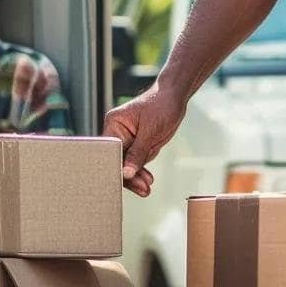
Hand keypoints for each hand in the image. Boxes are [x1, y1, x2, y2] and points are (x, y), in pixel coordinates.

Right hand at [103, 81, 185, 196]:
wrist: (175, 98)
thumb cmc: (161, 105)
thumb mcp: (150, 129)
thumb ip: (138, 152)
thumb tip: (126, 173)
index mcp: (114, 123)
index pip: (110, 150)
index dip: (116, 167)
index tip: (125, 181)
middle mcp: (117, 132)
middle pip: (117, 160)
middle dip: (128, 176)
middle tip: (142, 188)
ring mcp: (127, 140)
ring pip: (126, 165)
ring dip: (136, 178)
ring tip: (147, 188)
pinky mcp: (137, 145)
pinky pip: (136, 163)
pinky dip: (141, 173)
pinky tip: (147, 182)